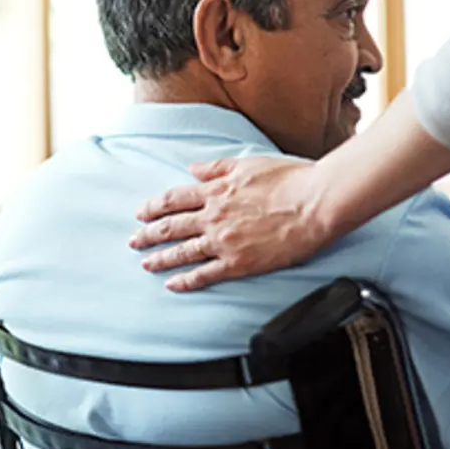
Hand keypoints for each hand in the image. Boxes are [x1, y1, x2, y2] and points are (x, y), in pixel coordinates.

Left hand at [129, 157, 333, 291]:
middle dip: (148, 235)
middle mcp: (214, 216)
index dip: (153, 207)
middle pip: (171, 227)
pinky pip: (205, 274)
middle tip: (134, 242)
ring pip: (182, 252)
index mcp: (216, 190)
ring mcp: (224, 241)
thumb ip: (217, 167)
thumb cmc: (290, 180)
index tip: (141, 213)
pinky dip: (186, 280)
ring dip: (160, 259)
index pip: (173, 199)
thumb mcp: (248, 163)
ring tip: (146, 263)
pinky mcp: (239, 262)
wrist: (315, 203)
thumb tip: (194, 168)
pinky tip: (173, 284)